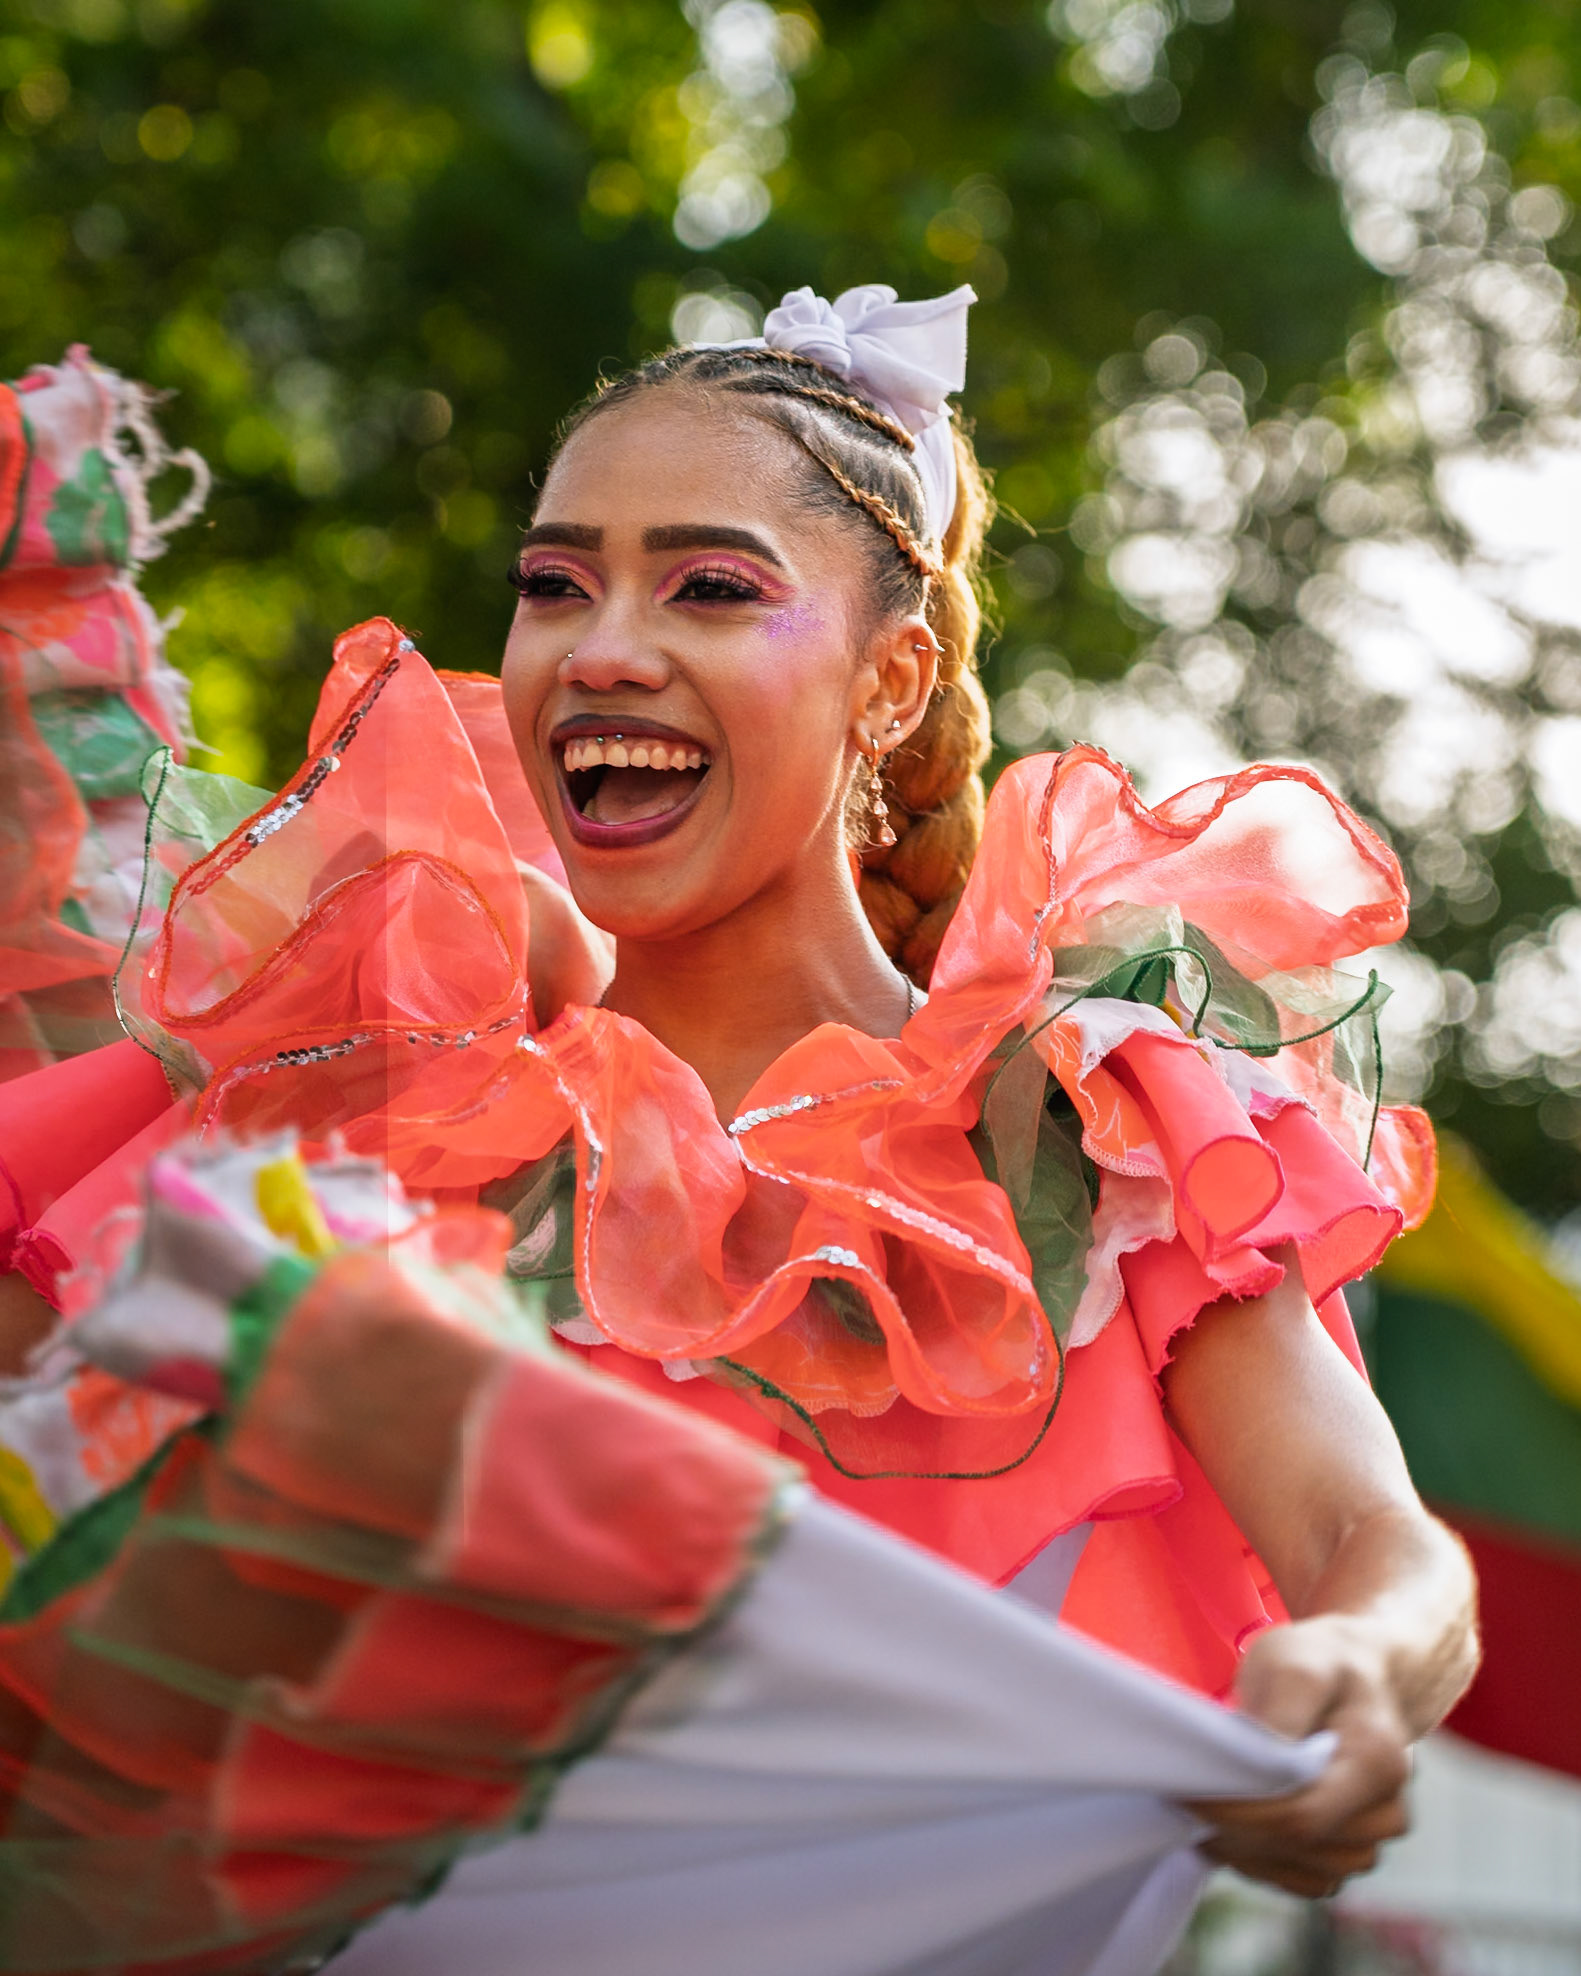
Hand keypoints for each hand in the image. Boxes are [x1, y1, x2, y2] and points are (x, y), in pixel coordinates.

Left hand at [1184, 1614, 1412, 1897]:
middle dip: (1236, 1829)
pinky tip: (1236, 1824)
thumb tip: (1260, 1765)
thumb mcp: (1295, 1662)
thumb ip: (1281, 1711)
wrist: (1359, 1671)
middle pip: (1301, 1847)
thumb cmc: (1322, 1661)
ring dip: (1249, 1848)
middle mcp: (1386, 1811)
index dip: (1238, 1813)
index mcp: (1377, 1763)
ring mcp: (1373, 1837)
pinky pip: (1306, 1879)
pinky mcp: (1352, 1851)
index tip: (1186, 1795)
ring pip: (1303, 1871)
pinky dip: (1267, 1861)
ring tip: (1210, 1805)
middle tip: (1186, 1797)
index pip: (1301, 1815)